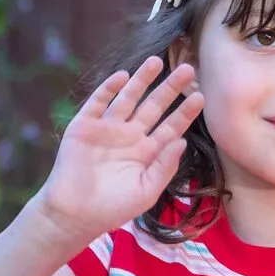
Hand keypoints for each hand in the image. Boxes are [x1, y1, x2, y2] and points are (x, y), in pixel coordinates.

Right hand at [30, 57, 204, 246]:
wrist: (74, 214)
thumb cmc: (113, 208)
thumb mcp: (146, 191)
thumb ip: (164, 167)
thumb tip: (182, 140)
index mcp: (147, 152)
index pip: (171, 127)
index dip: (184, 112)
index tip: (200, 96)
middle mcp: (130, 136)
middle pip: (154, 106)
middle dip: (170, 88)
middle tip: (188, 69)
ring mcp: (107, 129)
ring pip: (128, 98)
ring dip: (141, 80)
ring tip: (157, 61)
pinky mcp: (84, 126)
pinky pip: (98, 103)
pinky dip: (108, 89)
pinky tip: (122, 76)